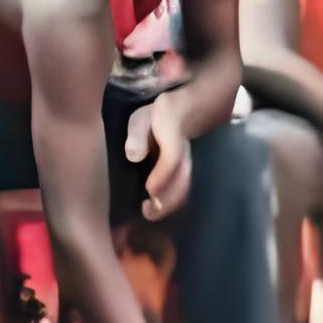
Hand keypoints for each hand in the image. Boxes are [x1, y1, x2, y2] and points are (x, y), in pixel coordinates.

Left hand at [124, 94, 194, 218]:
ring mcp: (188, 163)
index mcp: (173, 138)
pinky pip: (182, 187)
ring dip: (171, 204)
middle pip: (183, 181)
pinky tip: (157, 205)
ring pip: (185, 187)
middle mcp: (184, 155)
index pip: (172, 160)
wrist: (189, 110)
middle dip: (167, 200)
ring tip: (151, 212)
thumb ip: (137, 135)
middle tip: (147, 212)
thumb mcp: (142, 118)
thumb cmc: (160, 114)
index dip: (162, 177)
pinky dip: (172, 201)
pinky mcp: (185, 169)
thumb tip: (134, 156)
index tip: (148, 192)